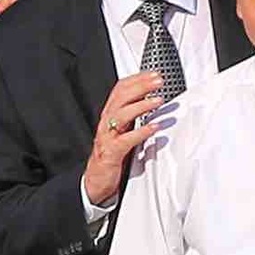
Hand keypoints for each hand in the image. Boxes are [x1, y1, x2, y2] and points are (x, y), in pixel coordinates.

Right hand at [80, 72, 173, 208]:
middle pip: (120, 97)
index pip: (120, 89)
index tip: (153, 74)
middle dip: (140, 86)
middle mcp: (107, 123)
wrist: (96, 181)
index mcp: (110, 115)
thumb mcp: (122, 130)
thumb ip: (133, 116)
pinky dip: (140, 132)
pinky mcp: (111, 153)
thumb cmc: (113, 154)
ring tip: (158, 101)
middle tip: (158, 81)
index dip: (136, 79)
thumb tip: (153, 100)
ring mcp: (107, 137)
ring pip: (121, 115)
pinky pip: (125, 140)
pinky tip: (154, 127)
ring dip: (141, 106)